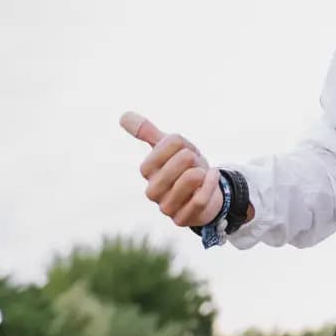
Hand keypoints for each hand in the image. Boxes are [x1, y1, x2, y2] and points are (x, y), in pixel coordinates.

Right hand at [120, 111, 223, 228]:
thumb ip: (147, 132)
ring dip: (202, 172)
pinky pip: (200, 198)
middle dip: (193, 158)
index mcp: (147, 170)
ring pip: (191, 179)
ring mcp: (166, 207)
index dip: (181, 144)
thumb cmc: (185, 166)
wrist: (205, 190)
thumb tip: (123, 115)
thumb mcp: (169, 147)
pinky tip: (211, 177)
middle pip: (180, 161)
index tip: (183, 151)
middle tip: (193, 165)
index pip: (167, 145)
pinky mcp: (182, 219)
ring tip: (200, 174)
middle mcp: (152, 191)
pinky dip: (211, 184)